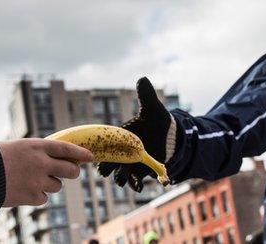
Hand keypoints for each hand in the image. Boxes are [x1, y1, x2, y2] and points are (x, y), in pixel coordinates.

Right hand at [0, 138, 93, 206]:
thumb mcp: (16, 147)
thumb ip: (35, 152)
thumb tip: (52, 159)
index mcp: (36, 145)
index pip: (66, 148)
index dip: (80, 152)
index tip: (90, 156)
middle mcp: (41, 162)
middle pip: (70, 170)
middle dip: (72, 171)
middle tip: (69, 172)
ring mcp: (37, 180)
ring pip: (57, 185)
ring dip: (49, 184)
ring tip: (32, 180)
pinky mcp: (31, 196)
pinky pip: (44, 198)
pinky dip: (37, 196)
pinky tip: (24, 190)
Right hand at [97, 77, 173, 191]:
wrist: (170, 136)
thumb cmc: (157, 121)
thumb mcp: (152, 108)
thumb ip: (146, 96)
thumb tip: (143, 78)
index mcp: (118, 138)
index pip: (103, 146)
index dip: (98, 151)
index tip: (96, 154)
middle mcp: (120, 153)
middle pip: (107, 165)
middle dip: (107, 169)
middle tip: (108, 171)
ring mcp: (129, 165)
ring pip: (120, 176)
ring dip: (122, 179)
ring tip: (128, 180)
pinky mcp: (140, 173)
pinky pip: (135, 183)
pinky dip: (138, 186)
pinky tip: (141, 186)